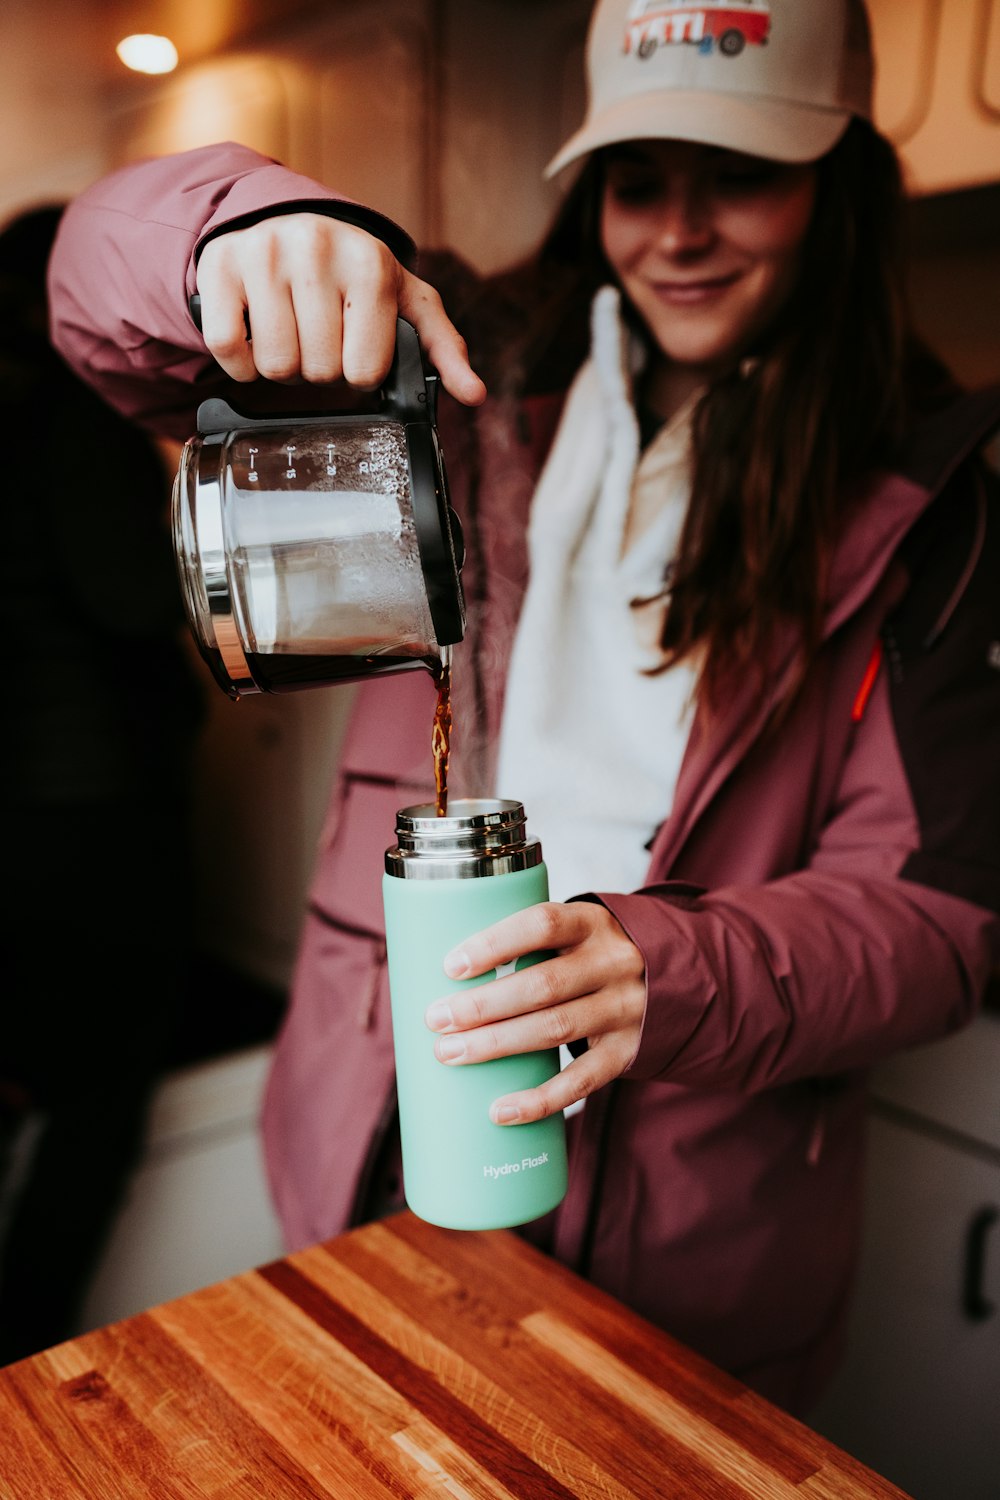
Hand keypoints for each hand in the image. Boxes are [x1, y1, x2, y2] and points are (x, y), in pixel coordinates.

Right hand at [195, 212, 486, 404]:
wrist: (287, 222)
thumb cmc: (352, 274)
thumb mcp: (405, 301)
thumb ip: (442, 348)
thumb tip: (475, 396)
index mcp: (370, 263)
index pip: (364, 370)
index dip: (358, 372)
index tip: (352, 346)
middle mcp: (317, 249)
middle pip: (318, 372)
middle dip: (319, 369)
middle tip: (318, 339)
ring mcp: (265, 252)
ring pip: (274, 364)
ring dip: (281, 366)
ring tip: (290, 335)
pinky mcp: (220, 264)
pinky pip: (227, 348)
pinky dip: (239, 363)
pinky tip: (254, 339)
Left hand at [424, 901, 645, 1123]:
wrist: (673, 978)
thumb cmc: (588, 954)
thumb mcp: (572, 934)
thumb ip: (526, 947)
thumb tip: (443, 978)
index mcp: (591, 924)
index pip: (542, 925)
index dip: (495, 944)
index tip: (450, 966)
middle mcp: (613, 963)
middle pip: (542, 985)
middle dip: (483, 1006)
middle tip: (436, 1020)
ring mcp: (624, 1009)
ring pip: (555, 1030)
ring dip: (497, 1045)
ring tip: (450, 1054)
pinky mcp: (626, 1051)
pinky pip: (581, 1081)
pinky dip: (538, 1100)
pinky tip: (499, 1111)